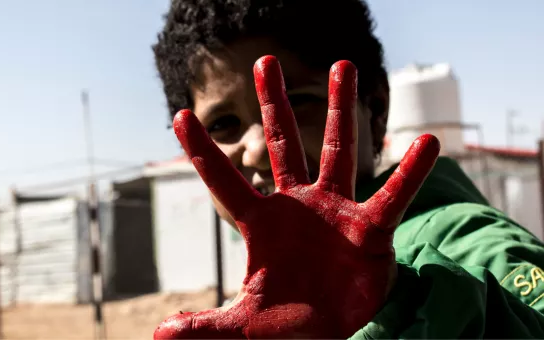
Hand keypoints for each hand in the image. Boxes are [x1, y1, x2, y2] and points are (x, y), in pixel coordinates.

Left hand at [154, 56, 439, 338]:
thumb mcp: (244, 325)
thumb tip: (160, 334)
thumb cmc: (285, 321)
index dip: (203, 152)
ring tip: (344, 64)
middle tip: (265, 61)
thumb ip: (208, 326)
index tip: (179, 115)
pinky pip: (391, 198)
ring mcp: (335, 212)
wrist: (329, 331)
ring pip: (338, 151)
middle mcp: (297, 207)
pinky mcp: (370, 230)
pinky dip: (409, 173)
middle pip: (284, 145)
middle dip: (273, 104)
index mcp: (262, 223)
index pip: (225, 182)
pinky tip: (428, 142)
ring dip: (341, 109)